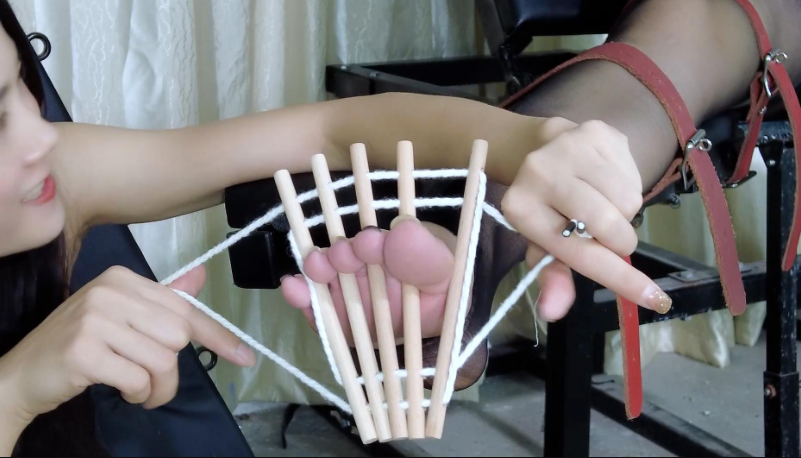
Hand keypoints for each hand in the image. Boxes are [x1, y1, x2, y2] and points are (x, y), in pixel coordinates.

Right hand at [0, 265, 255, 426]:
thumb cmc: (78, 344)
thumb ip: (162, 299)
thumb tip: (201, 276)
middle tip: (151, 381)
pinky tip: (121, 391)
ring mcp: (94, 320)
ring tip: (137, 390)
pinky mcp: (84, 351)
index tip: (245, 356)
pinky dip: (137, 394)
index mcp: (123, 279)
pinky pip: (138, 379)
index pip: (184, 308)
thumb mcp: (121, 316)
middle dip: (172, 370)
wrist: (22, 373)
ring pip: (163, 361)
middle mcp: (110, 292)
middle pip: (178, 336)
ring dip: (156, 387)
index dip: (217, 336)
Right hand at [280, 220, 456, 343]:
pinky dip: (301, 296)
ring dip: (317, 269)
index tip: (371, 243)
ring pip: (323, 275)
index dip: (370, 242)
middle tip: (343, 257)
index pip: (374, 240)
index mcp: (386, 248)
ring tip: (316, 268)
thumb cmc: (439, 290)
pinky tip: (293, 288)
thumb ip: (425, 254)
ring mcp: (343, 289)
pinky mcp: (331, 316)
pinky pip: (313, 305)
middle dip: (341, 254)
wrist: (433, 327)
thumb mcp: (441, 272)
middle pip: (342, 254)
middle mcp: (360, 264)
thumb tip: (400, 228)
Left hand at [502, 119, 670, 320]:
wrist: (538, 149)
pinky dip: (627, 187)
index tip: (656, 300)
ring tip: (602, 204)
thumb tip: (553, 311)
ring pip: (628, 201)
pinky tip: (605, 181)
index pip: (579, 253)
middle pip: (609, 226)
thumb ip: (552, 276)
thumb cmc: (544, 206)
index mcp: (522, 208)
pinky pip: (634, 175)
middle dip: (619, 242)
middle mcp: (541, 173)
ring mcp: (570, 146)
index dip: (620, 279)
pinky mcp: (597, 131)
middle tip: (609, 238)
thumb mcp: (541, 242)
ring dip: (624, 213)